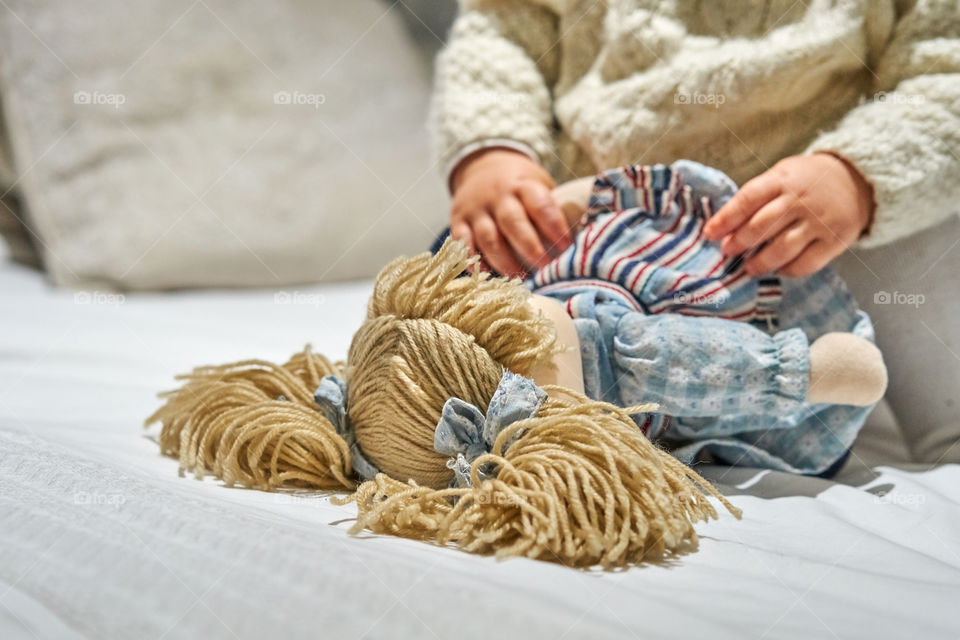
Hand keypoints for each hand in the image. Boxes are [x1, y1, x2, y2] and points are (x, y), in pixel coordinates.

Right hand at [450, 148, 571, 276]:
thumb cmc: (520, 184)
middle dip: (531, 248)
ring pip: (489, 237)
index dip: (554, 228)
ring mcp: (476, 209)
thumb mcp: (537, 184)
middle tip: (546, 269)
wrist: (482, 164)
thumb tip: (581, 239)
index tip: (566, 249)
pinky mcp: (458, 220)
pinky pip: (462, 243)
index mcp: (523, 184)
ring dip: (504, 261)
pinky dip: (473, 261)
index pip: (540, 205)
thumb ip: (552, 208)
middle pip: (513, 223)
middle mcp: (498, 195)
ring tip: (520, 278)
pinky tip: (486, 276)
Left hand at [703, 153, 873, 276]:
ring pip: (782, 249)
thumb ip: (757, 198)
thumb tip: (725, 229)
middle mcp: (801, 200)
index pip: (748, 199)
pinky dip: (788, 270)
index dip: (726, 219)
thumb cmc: (807, 181)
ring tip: (749, 268)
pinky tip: (778, 269)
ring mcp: (820, 221)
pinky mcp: (836, 241)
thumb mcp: (782, 176)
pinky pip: (806, 264)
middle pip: (762, 226)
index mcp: (782, 179)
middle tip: (727, 251)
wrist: (858, 179)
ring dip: (760, 263)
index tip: (710, 234)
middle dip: (739, 242)